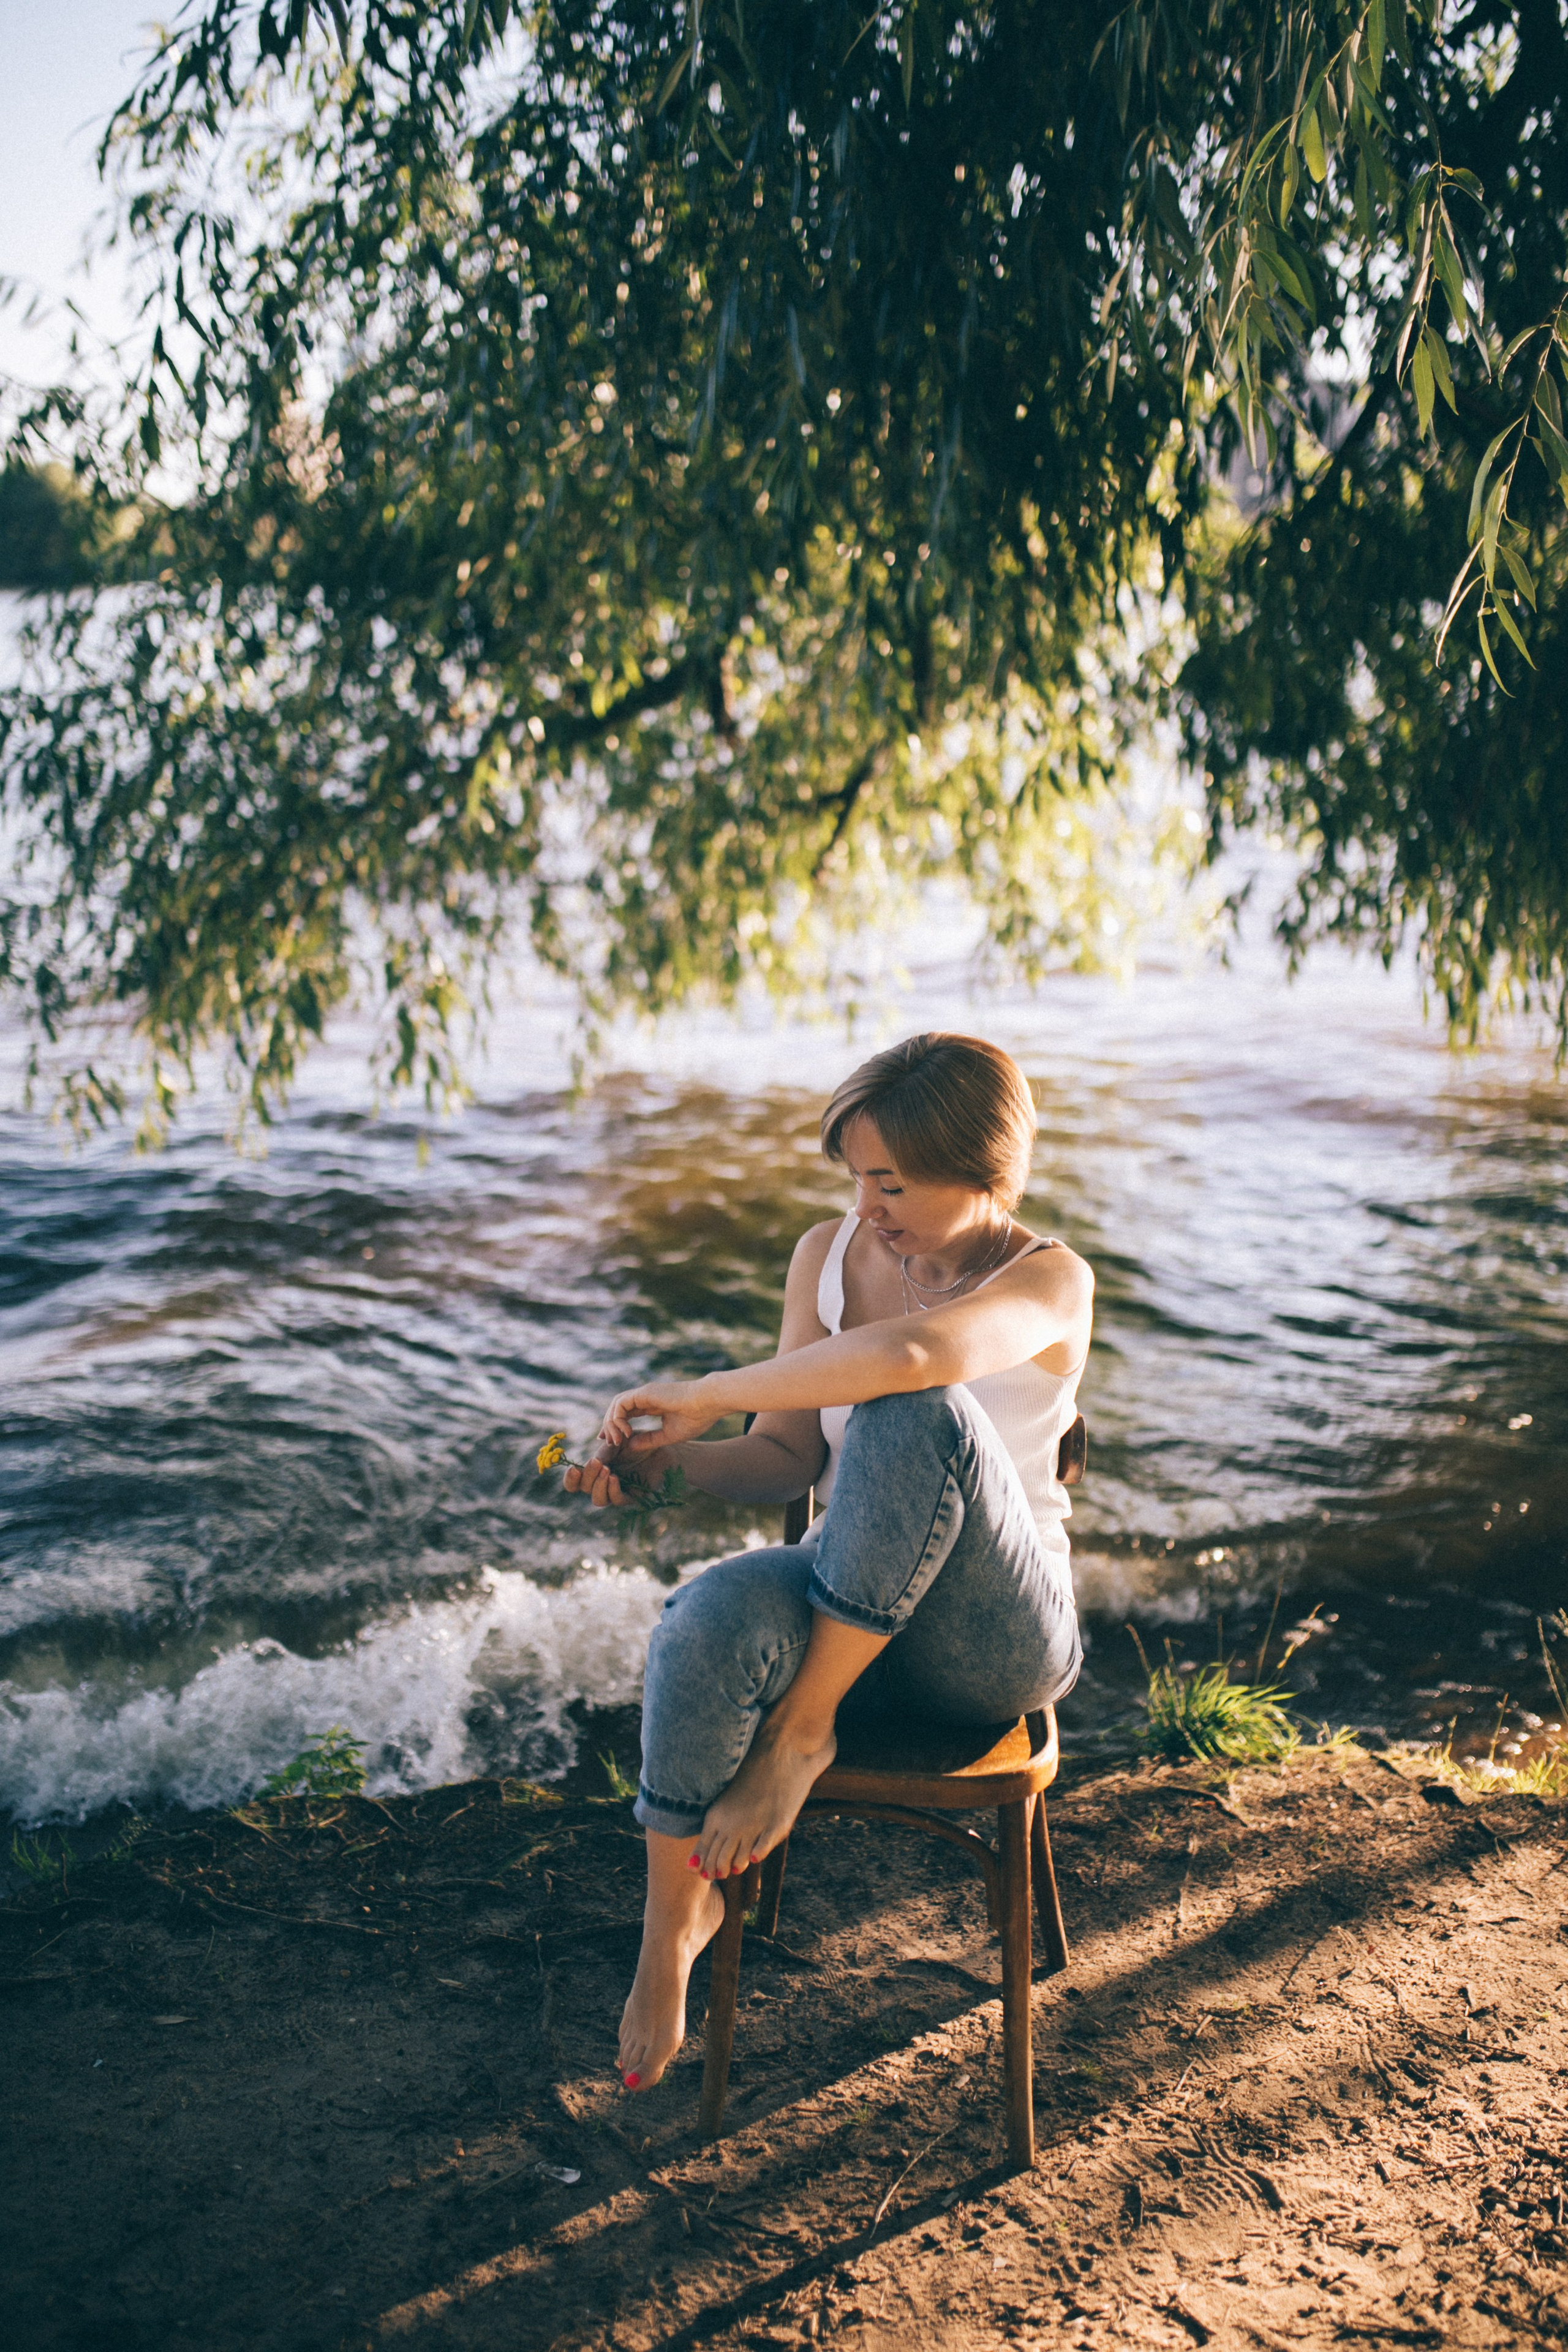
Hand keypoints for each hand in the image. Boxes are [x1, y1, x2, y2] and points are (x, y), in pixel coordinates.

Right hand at [562, 1435, 677, 1510]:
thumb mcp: (617, 1442)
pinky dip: (613, 1490)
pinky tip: (614, 1477)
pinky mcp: (633, 1497)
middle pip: (585, 1490)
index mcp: (595, 1471)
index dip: (571, 1479)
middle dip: (588, 1477)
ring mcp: (617, 1492)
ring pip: (598, 1500)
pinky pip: (618, 1500)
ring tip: (607, 1470)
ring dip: (599, 1486)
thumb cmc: (637, 1442)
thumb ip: (604, 1451)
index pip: (575, 1483)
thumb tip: (593, 1462)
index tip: (574, 1469)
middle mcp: (603, 1484)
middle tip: (596, 1463)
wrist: (660, 1446)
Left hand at [599, 1378, 717, 1454]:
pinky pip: (620, 1404)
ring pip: (616, 1405)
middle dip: (609, 1426)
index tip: (613, 1442)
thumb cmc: (696, 1418)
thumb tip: (629, 1446)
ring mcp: (643, 1393)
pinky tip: (626, 1432)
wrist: (708, 1403)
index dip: (616, 1426)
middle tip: (609, 1443)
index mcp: (652, 1404)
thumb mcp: (668, 1434)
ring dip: (611, 1423)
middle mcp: (645, 1397)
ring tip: (616, 1440)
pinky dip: (617, 1419)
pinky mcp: (643, 1393)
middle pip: (617, 1408)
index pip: (626, 1413)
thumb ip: (649, 1440)